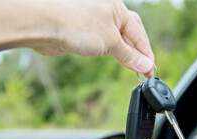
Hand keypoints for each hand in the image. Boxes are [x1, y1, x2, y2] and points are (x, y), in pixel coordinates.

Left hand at [34, 0, 153, 76]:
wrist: (45, 26)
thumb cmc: (77, 25)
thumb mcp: (110, 42)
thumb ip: (129, 55)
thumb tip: (146, 65)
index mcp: (117, 9)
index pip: (139, 34)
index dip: (146, 54)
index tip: (151, 70)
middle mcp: (107, 14)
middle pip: (130, 37)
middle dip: (138, 54)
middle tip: (145, 71)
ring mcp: (96, 25)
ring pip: (117, 42)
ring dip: (126, 56)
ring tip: (134, 69)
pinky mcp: (85, 35)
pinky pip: (105, 45)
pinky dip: (113, 54)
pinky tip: (117, 61)